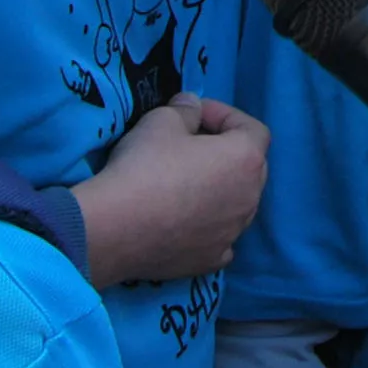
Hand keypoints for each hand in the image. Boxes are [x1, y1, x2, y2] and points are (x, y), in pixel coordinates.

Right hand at [70, 95, 270, 286]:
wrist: (115, 228)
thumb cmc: (145, 166)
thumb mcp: (162, 120)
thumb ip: (185, 110)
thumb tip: (192, 106)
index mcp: (247, 160)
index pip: (252, 129)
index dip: (224, 116)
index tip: (195, 115)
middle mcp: (249, 199)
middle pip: (249, 168)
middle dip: (225, 152)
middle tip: (190, 145)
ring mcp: (232, 234)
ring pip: (236, 205)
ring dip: (218, 191)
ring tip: (185, 184)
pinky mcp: (210, 260)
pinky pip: (220, 239)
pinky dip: (208, 228)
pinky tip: (185, 222)